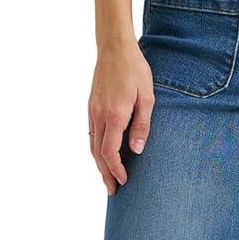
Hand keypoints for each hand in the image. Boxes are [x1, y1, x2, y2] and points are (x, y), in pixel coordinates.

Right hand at [88, 40, 154, 194]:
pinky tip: (101, 155)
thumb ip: (142, 125)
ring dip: (99, 164)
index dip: (116, 169)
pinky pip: (91, 133)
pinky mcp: (91, 106)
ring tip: (106, 178)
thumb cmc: (135, 70)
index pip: (110, 152)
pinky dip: (95, 149)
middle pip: (98, 153)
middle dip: (105, 174)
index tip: (123, 181)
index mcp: (115, 115)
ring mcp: (92, 111)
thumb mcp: (147, 97)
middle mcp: (99, 115)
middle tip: (112, 191)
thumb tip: (137, 150)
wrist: (115, 48)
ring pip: (92, 145)